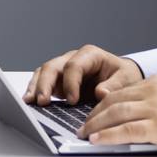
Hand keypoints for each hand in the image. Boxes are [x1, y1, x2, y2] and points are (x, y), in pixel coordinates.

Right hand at [25, 44, 141, 106]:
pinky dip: (35, 91)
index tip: (72, 100)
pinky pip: (42, 82)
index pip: (74, 65)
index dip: (71, 83)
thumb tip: (101, 92)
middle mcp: (72, 59)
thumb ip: (115, 85)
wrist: (122, 79)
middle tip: (43, 100)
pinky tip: (30, 101)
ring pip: (43, 73)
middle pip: (53, 67)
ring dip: (36, 87)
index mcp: (90, 55)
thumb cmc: (124, 76)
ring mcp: (63, 69)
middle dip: (45, 84)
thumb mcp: (126, 79)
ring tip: (30, 102)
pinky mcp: (58, 81)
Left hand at [77, 76, 156, 156]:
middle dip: (95, 115)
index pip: (121, 92)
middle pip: (113, 101)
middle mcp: (154, 91)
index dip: (102, 105)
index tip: (93, 115)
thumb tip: (137, 119)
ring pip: (116, 113)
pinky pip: (127, 130)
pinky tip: (97, 141)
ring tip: (86, 135)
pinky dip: (108, 135)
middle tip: (84, 127)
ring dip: (96, 125)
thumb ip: (156, 104)